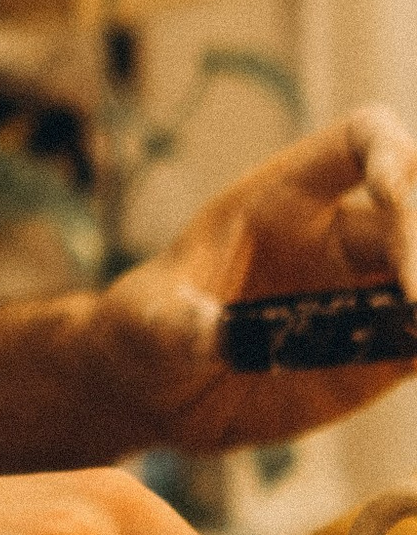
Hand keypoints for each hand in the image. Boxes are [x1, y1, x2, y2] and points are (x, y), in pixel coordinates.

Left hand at [88, 105, 416, 455]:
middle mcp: (336, 238)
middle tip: (415, 301)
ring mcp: (363, 294)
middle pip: (413, 209)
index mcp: (282, 199)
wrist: (157, 391)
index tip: (390, 195)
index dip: (388, 152)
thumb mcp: (144, 320)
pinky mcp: (376, 353)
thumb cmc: (144, 329)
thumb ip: (175, 323)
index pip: (357, 142)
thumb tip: (211, 336)